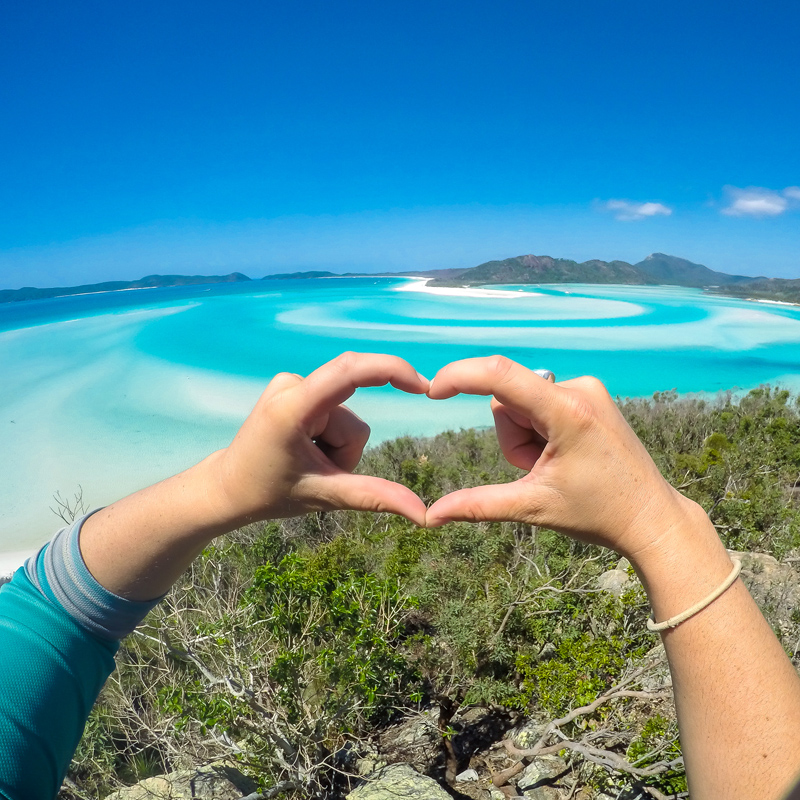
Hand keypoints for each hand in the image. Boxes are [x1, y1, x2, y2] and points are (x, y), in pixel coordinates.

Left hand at [213, 352, 428, 526]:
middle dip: (345, 451)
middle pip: (352, 419)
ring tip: (307, 465)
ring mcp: (292, 384)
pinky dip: (330, 439)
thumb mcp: (324, 495)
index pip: (349, 372)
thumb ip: (374, 497)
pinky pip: (336, 413)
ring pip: (347, 420)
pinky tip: (304, 451)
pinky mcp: (296, 389)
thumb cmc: (267, 493)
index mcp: (293, 407)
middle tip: (316, 473)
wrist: (227, 488)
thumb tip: (423, 514)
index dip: (390, 370)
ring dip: (337, 449)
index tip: (423, 386)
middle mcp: (292, 385)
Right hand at [425, 356, 696, 560]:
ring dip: (525, 436)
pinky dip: (540, 429)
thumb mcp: (532, 508)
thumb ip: (478, 505)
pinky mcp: (590, 394)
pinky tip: (567, 454)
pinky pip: (540, 402)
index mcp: (567, 412)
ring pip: (521, 403)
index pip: (500, 375)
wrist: (651, 518)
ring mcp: (587, 389)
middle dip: (511, 437)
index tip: (432, 391)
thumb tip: (431, 516)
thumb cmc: (598, 514)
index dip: (459, 376)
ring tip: (557, 465)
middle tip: (539, 471)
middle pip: (507, 401)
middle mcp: (579, 389)